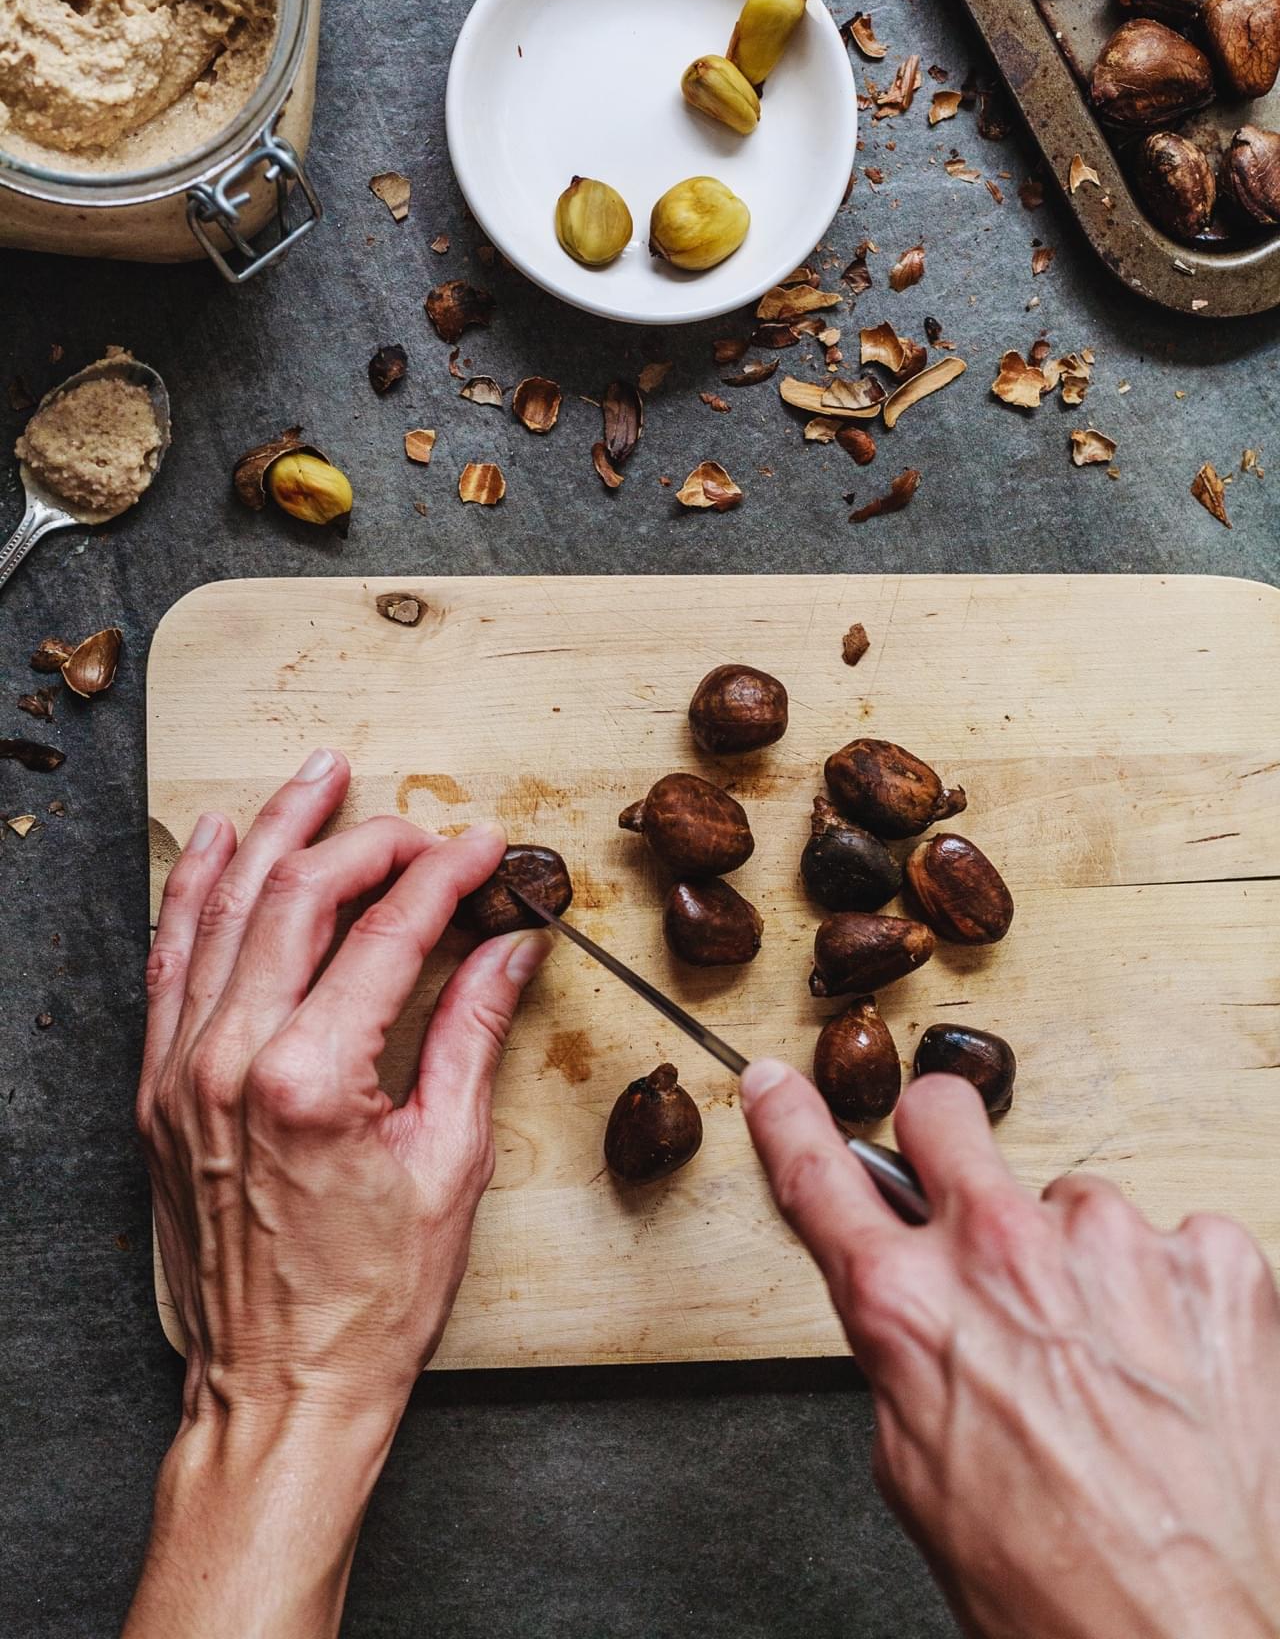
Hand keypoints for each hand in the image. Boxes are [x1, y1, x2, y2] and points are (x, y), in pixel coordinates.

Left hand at [128, 749, 550, 1638]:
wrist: (276, 1389)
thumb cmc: (370, 1300)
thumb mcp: (449, 1163)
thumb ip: (474, 1035)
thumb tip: (511, 950)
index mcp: (312, 1079)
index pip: (388, 932)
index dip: (444, 876)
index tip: (483, 849)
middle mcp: (231, 1060)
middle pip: (301, 900)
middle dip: (367, 839)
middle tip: (419, 820)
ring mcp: (181, 1072)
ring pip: (224, 911)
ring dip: (272, 834)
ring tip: (314, 777)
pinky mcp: (157, 1091)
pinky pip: (168, 963)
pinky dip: (191, 894)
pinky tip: (214, 844)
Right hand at [741, 1060, 1279, 1638]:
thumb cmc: (1056, 1589)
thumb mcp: (920, 1473)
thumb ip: (904, 1354)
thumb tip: (907, 1307)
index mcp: (910, 1307)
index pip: (822, 1179)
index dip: (791, 1122)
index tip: (782, 1085)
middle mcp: (1005, 1251)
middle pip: (943, 1115)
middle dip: (941, 1139)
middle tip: (972, 1204)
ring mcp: (1118, 1244)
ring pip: (1076, 1199)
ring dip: (1082, 1259)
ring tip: (1111, 1361)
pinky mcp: (1216, 1260)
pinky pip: (1175, 1241)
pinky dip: (1174, 1294)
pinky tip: (1177, 1369)